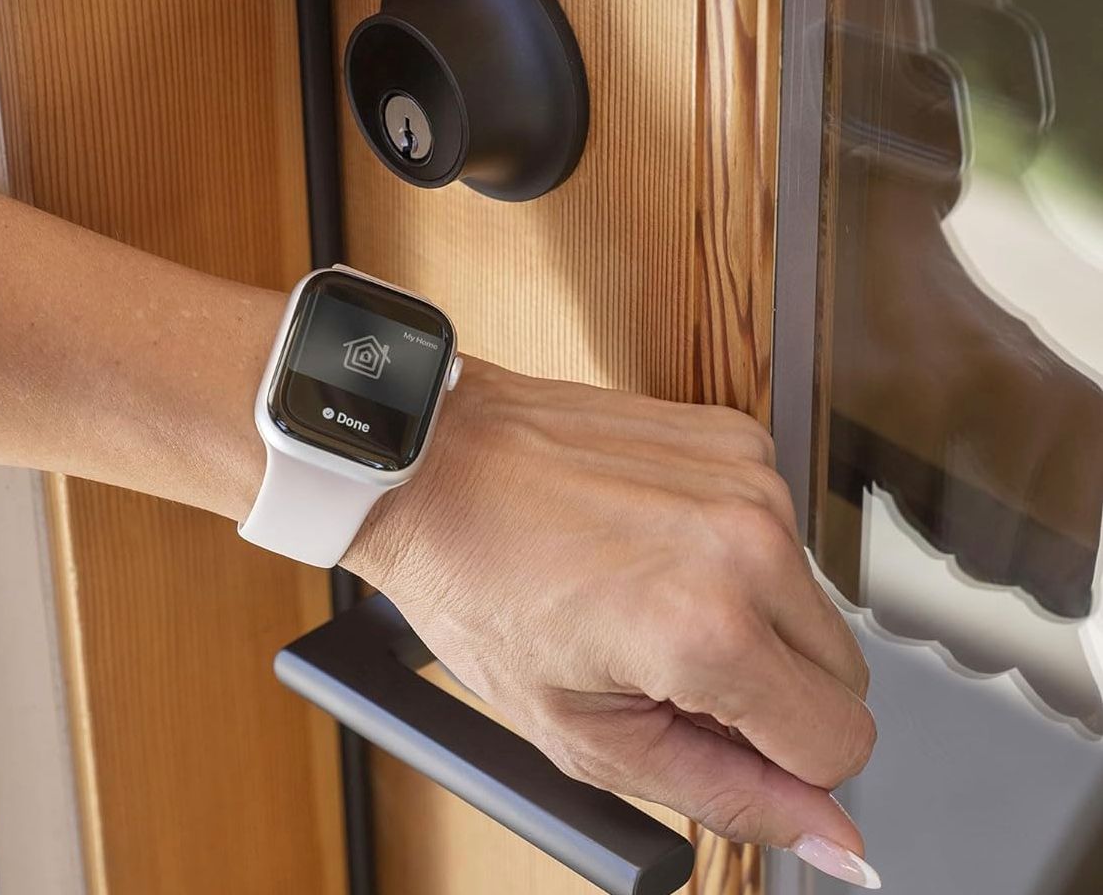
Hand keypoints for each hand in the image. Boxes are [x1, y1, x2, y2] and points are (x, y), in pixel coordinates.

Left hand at [345, 359, 878, 881]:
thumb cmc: (479, 587)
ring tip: (648, 601)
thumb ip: (725, 794)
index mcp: (708, 629)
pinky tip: (653, 547)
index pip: (841, 743)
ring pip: (813, 605)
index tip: (719, 740)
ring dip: (750, 621)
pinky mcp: (739, 439)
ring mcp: (750, 481)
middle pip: (842, 676)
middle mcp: (748, 544)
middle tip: (665, 672)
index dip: (784, 765)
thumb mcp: (584, 735)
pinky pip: (780, 534)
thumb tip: (832, 838)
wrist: (436, 467)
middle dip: (767, 695)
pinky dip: (730, 555)